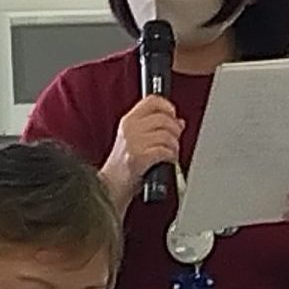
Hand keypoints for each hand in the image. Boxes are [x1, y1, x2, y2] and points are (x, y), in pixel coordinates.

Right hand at [101, 95, 183, 209]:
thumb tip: (178, 122)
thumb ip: (155, 128)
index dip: (167, 106)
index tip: (173, 115)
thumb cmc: (123, 166)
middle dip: (175, 130)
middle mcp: (130, 129)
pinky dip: (171, 157)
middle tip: (174, 139)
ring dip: (174, 146)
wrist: (110, 187)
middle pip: (163, 118)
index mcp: (128, 121)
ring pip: (166, 135)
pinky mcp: (139, 158)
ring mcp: (134, 143)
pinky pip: (165, 151)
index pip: (152, 101)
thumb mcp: (134, 140)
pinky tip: (167, 160)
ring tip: (170, 152)